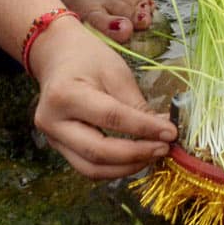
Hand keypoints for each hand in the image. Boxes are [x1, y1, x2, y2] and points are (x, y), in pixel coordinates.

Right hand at [27, 19, 178, 179]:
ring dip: (126, 167)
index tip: (171, 132)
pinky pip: (88, 166)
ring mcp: (52, 139)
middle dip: (135, 154)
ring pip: (91, 169)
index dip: (143, 128)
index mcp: (64, 95)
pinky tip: (136, 158)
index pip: (111, 117)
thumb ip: (136, 104)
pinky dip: (115, 167)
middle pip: (97, 151)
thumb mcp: (115, 72)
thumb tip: (164, 130)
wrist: (57, 55)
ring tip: (153, 155)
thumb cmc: (88, 58)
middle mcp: (52, 122)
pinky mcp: (59, 148)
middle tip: (164, 148)